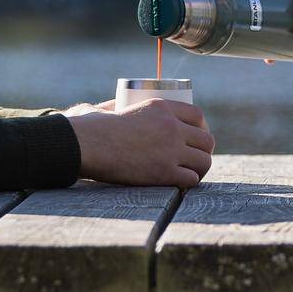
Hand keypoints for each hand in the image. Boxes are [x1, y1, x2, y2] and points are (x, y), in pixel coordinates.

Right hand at [68, 99, 215, 187]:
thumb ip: (116, 106)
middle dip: (204, 149)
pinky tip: (182, 184)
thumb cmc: (89, 127)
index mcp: (161, 107)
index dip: (201, 126)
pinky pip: (192, 179)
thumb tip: (113, 108)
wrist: (86, 145)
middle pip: (206, 139)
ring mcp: (171, 150)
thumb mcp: (110, 108)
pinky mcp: (165, 172)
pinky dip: (189, 183)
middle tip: (194, 157)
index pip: (197, 115)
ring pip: (204, 160)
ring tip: (191, 173)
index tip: (196, 135)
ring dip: (199, 168)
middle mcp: (171, 127)